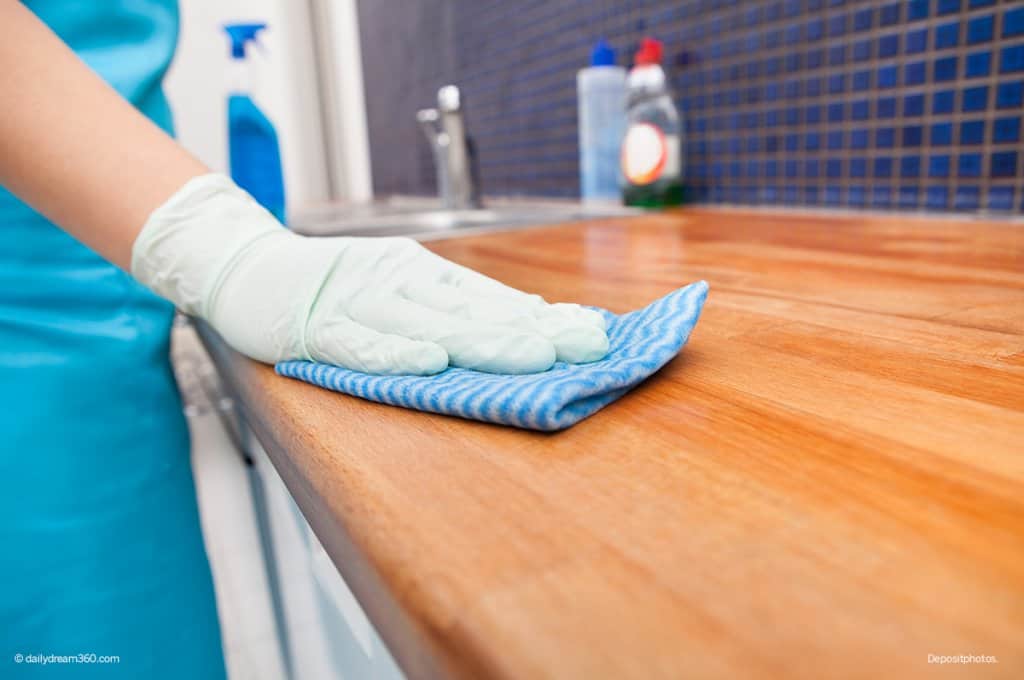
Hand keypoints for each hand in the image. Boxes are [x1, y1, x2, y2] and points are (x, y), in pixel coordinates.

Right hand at [132, 175, 608, 374]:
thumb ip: (453, 309)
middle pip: (473, 309)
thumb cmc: (334, 286)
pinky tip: (429, 364)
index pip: (493, 297)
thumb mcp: (400, 289)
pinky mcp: (315, 326)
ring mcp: (357, 301)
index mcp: (422, 274)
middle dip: (533, 330)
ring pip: (427, 324)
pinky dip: (392, 353)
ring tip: (534, 356)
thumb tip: (528, 327)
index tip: (596, 332)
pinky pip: (357, 343)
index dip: (544, 316)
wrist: (247, 266)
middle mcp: (399, 281)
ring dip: (482, 340)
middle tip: (586, 347)